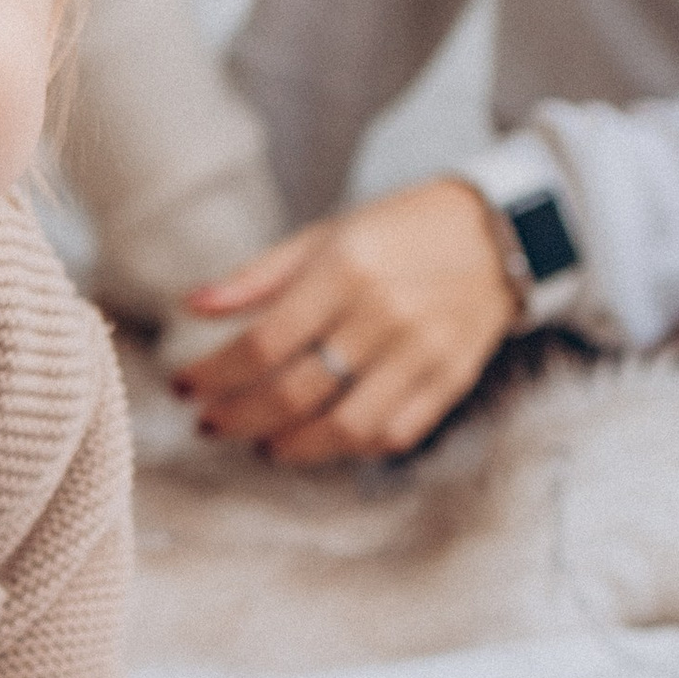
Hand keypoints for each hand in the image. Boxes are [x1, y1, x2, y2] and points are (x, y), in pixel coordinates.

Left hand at [173, 179, 517, 464]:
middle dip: (239, 417)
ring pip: (344, 427)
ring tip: (259, 443)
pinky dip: (350, 447)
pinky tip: (318, 440)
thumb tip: (192, 306)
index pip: (264, 343)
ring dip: (290, 446)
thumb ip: (257, 276)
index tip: (182, 387)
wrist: (496, 233)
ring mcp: (422, 353)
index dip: (214, 374)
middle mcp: (384, 315)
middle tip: (208, 424)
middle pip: (296, 392)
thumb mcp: (325, 236)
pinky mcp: (451, 381)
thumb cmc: (396, 230)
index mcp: (345, 270)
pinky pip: (393, 434)